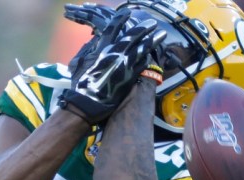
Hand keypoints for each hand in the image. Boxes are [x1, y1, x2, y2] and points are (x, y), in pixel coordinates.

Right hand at [60, 9, 165, 123]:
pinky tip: (156, 53)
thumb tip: (98, 46)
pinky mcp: (129, 77)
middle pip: (131, 37)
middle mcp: (113, 54)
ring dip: (152, 40)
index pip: (112, 30)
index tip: (127, 13)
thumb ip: (92, 52)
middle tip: (152, 23)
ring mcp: (123, 65)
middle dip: (142, 29)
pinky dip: (149, 57)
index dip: (120, 21)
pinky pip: (142, 64)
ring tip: (161, 34)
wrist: (87, 102)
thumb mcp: (82, 63)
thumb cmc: (82, 85)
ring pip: (141, 49)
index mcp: (101, 50)